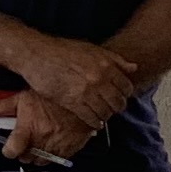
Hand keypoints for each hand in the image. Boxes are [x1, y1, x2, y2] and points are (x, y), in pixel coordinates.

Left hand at [4, 97, 95, 166]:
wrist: (82, 96)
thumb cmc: (52, 96)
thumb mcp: (23, 97)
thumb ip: (0, 107)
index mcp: (28, 128)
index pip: (11, 151)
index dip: (8, 150)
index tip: (9, 146)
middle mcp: (42, 140)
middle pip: (25, 158)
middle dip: (23, 151)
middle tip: (26, 140)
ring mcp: (57, 146)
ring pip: (40, 162)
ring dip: (37, 155)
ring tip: (39, 142)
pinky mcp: (70, 149)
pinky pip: (57, 160)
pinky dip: (52, 155)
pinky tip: (52, 144)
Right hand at [18, 37, 140, 125]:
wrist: (36, 54)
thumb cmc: (62, 50)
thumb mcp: (92, 49)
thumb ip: (114, 59)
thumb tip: (134, 68)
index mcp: (106, 65)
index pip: (127, 87)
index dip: (125, 94)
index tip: (120, 97)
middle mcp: (99, 78)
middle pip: (118, 102)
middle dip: (116, 107)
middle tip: (111, 108)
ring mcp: (86, 91)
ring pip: (106, 112)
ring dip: (105, 116)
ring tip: (101, 115)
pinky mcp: (72, 102)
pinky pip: (90, 118)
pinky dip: (94, 122)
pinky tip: (93, 122)